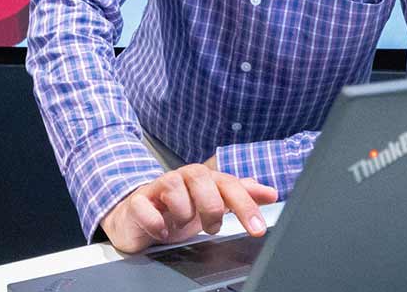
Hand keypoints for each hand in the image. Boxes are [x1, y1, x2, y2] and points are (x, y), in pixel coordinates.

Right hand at [100, 164, 277, 252]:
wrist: (137, 218)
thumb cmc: (176, 210)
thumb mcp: (213, 204)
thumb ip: (241, 196)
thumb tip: (270, 192)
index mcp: (202, 179)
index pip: (228, 183)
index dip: (246, 205)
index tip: (257, 228)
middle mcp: (180, 179)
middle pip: (200, 177)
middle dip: (212, 206)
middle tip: (213, 227)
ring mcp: (156, 188)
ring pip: (172, 185)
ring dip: (184, 211)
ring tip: (183, 224)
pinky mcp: (136, 203)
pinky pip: (144, 205)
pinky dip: (156, 221)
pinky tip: (162, 231)